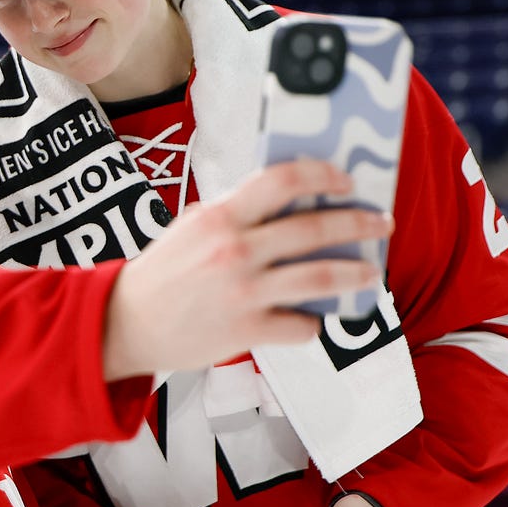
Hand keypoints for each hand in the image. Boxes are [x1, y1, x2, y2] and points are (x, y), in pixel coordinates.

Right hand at [103, 160, 391, 378]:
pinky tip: (309, 319)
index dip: (322, 176)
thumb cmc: (161, 274)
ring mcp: (245, 292)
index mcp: (220, 217)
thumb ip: (234, 212)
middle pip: (315, 227)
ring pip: (321, 277)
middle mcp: (236, 250)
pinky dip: (310, 323)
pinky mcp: (248, 330)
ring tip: (369, 272)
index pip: (283, 181)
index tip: (344, 180)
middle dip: (358, 223)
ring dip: (355, 273)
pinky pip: (300, 325)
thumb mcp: (191, 227)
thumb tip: (286, 200)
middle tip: (380, 224)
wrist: (126, 323)